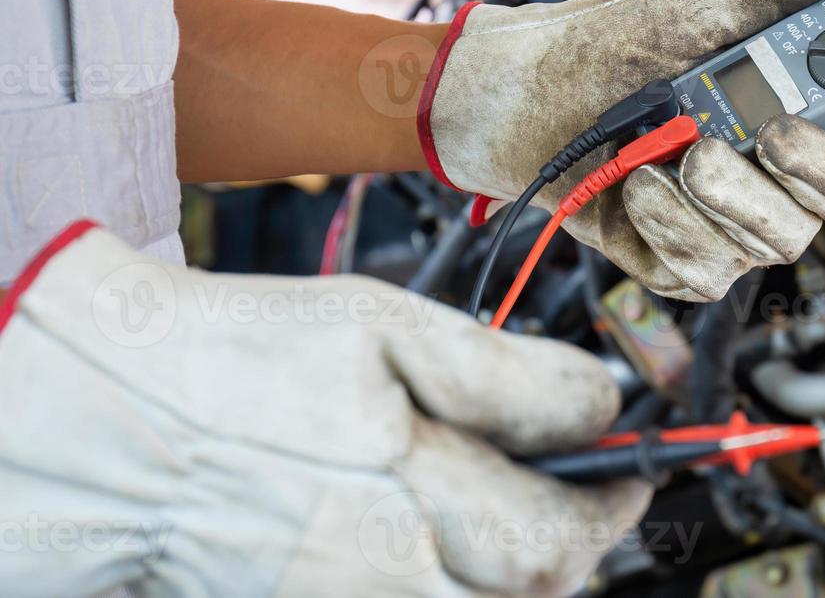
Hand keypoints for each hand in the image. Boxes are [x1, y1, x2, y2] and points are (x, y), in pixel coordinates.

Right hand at [0, 223, 649, 596]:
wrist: (112, 427)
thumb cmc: (240, 362)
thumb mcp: (379, 327)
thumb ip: (500, 374)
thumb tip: (595, 403)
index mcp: (401, 485)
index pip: (562, 522)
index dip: (621, 486)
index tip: (637, 455)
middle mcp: (383, 568)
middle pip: (538, 586)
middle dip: (588, 532)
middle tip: (600, 484)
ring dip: (535, 565)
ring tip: (531, 506)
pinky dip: (475, 581)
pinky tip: (464, 534)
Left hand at [421, 0, 824, 300]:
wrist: (515, 98)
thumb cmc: (607, 41)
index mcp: (799, 101)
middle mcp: (777, 167)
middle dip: (811, 165)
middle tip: (767, 130)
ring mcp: (735, 219)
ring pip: (782, 239)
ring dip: (726, 193)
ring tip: (669, 150)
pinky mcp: (686, 261)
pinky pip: (711, 269)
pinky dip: (673, 225)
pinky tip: (637, 186)